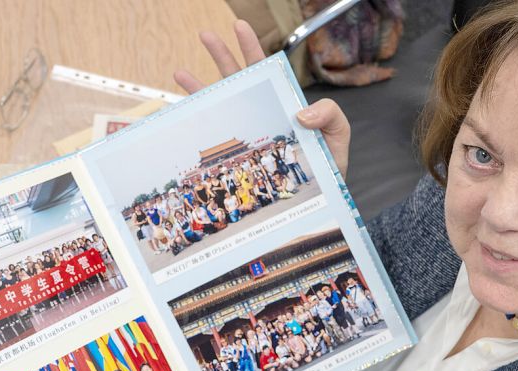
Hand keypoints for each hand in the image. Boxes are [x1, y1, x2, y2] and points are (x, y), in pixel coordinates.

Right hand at [174, 20, 349, 178]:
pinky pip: (215, 135)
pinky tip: (184, 113)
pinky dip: (198, 124)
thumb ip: (329, 114)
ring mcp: (248, 130)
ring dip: (199, 87)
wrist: (319, 197)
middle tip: (206, 35)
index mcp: (282, 102)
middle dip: (221, 55)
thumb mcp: (337, 133)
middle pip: (238, 78)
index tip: (239, 28)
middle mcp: (261, 112)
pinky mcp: (239, 153)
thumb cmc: (328, 164)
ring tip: (179, 73)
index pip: (265, 70)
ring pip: (221, 103)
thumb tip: (301, 112)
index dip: (251, 48)